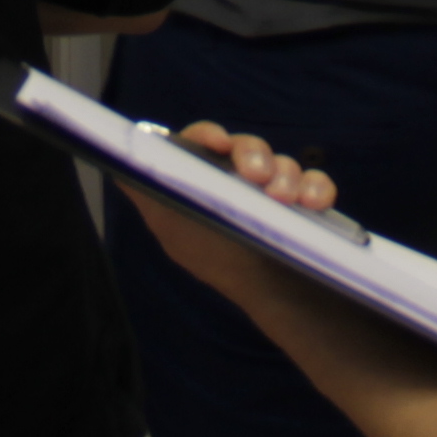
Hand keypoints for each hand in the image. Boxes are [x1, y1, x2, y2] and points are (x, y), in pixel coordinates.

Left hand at [118, 121, 345, 314]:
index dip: (207, 136)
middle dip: (253, 155)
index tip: (217, 143)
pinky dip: (317, 187)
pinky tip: (314, 202)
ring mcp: (275, 187)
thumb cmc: (218, 261)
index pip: (202, 141)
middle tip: (257, 176)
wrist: (272, 301)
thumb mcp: (175, 229)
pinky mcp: (307, 200)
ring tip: (284, 198)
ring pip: (282, 162)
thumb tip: (119, 166)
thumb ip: (149, 196)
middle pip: (245, 148)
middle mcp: (241, 176)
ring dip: (285, 174)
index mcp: (207, 175)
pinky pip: (315, 182)